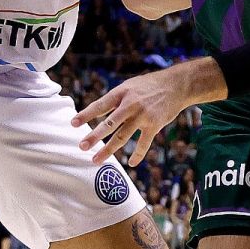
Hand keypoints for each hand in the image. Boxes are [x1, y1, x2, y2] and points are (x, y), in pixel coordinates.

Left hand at [73, 64, 194, 165]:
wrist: (176, 85)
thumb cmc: (149, 86)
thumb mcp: (129, 86)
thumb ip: (115, 99)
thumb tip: (99, 112)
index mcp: (121, 93)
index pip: (100, 105)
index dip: (86, 115)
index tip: (73, 124)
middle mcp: (130, 105)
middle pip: (109, 124)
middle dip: (94, 136)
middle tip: (82, 146)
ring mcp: (142, 116)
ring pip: (122, 136)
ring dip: (108, 150)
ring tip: (96, 160)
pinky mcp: (154, 125)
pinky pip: (143, 143)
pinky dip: (137, 155)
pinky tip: (131, 163)